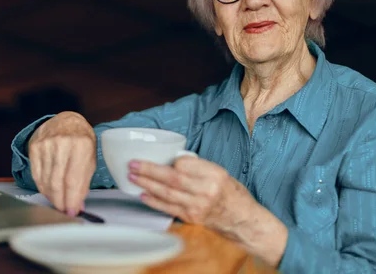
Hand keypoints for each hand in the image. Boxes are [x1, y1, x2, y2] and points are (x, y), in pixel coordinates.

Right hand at [28, 111, 95, 215]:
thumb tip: (78, 203)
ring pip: (46, 180)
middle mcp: (62, 143)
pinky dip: (42, 187)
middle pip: (57, 182)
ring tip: (58, 202)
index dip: (72, 199)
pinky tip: (49, 192)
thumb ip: (84, 181)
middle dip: (61, 202)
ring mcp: (46, 144)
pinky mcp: (35, 147)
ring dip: (52, 196)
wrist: (66, 121)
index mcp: (81, 145)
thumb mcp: (90, 157)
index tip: (73, 211)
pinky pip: (36, 175)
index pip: (73, 179)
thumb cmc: (81, 140)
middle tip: (64, 211)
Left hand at [128, 157, 253, 238]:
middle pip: (172, 179)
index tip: (161, 157)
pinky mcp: (192, 218)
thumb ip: (198, 167)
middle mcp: (206, 191)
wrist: (242, 219)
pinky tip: (143, 195)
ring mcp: (197, 206)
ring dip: (147, 184)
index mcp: (214, 175)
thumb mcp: (220, 172)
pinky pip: (169, 208)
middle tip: (132, 164)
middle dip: (149, 171)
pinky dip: (154, 201)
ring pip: (167, 194)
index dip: (171, 160)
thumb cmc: (231, 192)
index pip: (185, 164)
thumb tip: (173, 161)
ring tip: (132, 177)